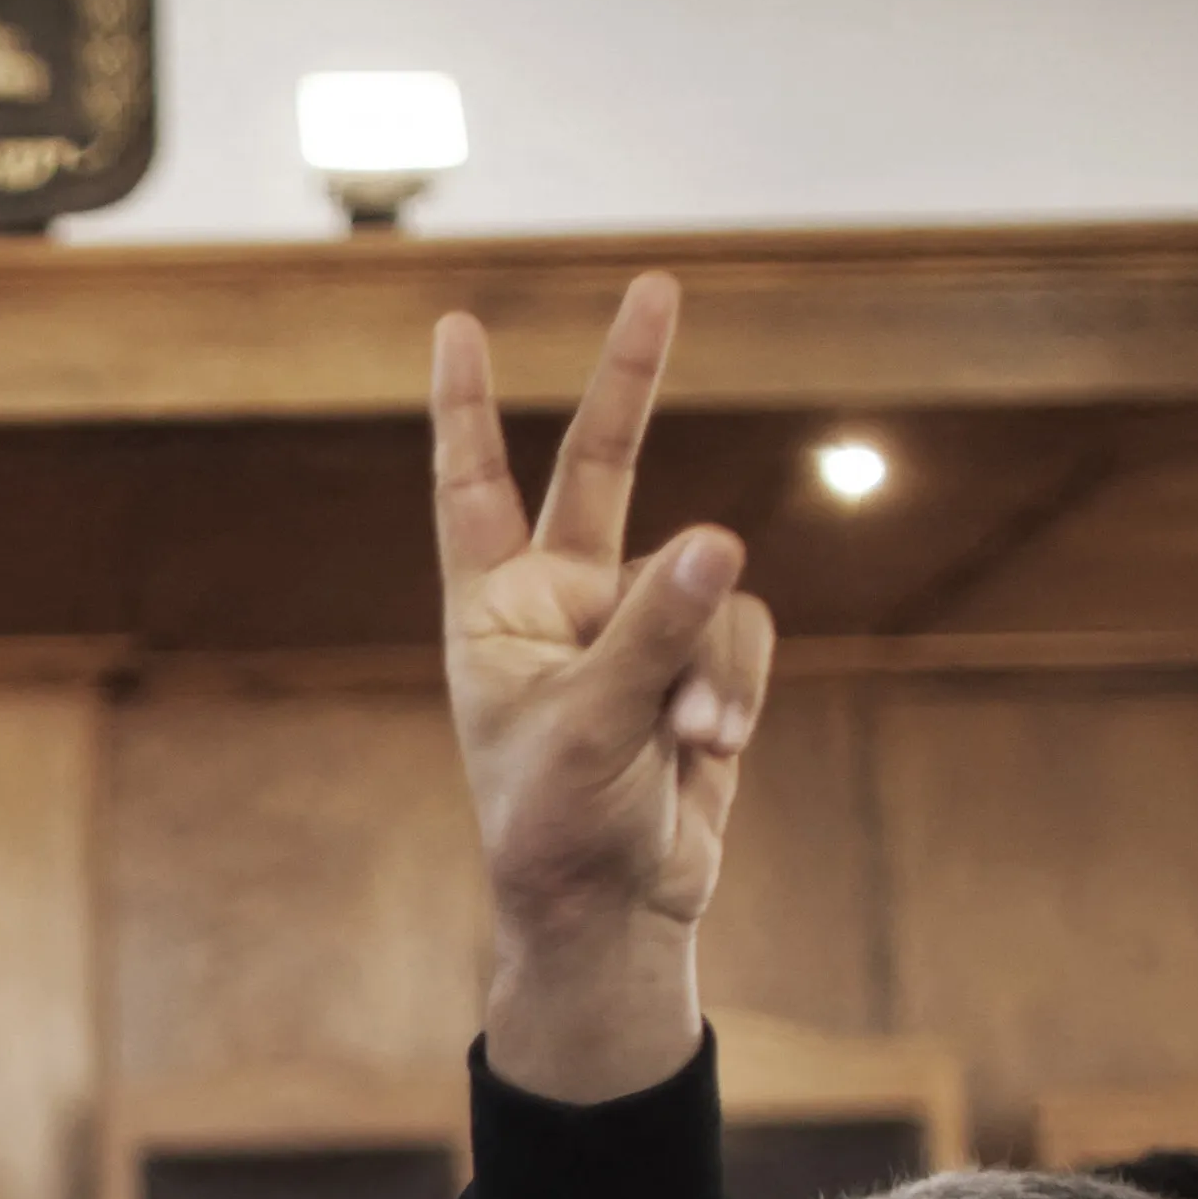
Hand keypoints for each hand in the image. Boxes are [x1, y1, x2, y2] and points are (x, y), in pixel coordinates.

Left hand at [434, 276, 773, 1099]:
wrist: (616, 913)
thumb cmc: (560, 825)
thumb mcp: (590, 725)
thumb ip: (654, 629)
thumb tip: (720, 539)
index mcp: (495, 610)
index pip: (471, 488)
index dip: (463, 407)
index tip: (456, 322)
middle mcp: (563, 604)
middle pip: (601, 469)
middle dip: (632, 383)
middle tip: (658, 285)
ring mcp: (637, 629)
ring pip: (704, 585)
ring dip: (709, 658)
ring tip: (692, 735)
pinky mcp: (701, 664)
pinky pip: (741, 634)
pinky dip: (737, 684)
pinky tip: (716, 746)